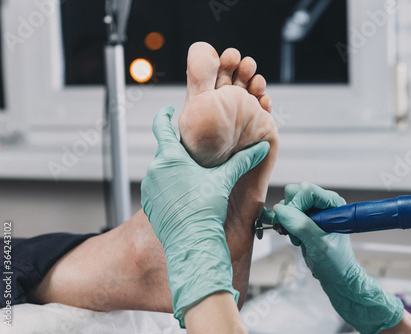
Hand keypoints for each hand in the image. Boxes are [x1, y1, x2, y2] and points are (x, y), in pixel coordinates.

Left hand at [141, 106, 268, 326]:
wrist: (192, 242)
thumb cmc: (205, 209)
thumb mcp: (224, 180)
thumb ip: (242, 161)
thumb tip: (262, 147)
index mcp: (170, 157)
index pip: (160, 126)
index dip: (164, 115)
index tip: (167, 110)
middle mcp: (154, 170)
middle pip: (166, 152)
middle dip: (180, 153)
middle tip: (195, 156)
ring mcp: (149, 188)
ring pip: (161, 172)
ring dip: (174, 172)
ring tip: (191, 180)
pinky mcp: (148, 204)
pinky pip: (157, 189)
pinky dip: (168, 189)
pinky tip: (184, 198)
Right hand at [272, 182, 402, 333]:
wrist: (336, 277)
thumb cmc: (336, 262)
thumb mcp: (319, 244)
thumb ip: (301, 225)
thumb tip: (280, 209)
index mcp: (333, 204)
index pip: (307, 190)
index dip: (297, 204)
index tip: (294, 222)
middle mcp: (323, 204)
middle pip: (295, 192)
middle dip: (290, 211)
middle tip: (295, 230)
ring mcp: (313, 211)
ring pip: (288, 203)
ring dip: (287, 221)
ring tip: (297, 237)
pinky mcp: (304, 220)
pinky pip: (286, 214)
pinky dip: (285, 225)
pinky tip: (294, 237)